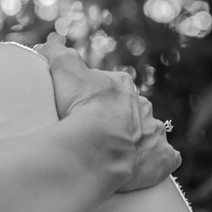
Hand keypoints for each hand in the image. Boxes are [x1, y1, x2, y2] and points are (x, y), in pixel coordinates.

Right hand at [36, 34, 180, 190]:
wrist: (98, 146)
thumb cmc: (81, 107)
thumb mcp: (64, 69)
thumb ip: (57, 53)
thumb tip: (45, 45)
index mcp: (122, 85)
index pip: (110, 86)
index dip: (95, 97)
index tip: (81, 109)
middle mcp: (143, 106)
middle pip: (131, 110)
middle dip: (118, 119)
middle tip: (96, 134)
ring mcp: (155, 133)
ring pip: (150, 132)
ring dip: (138, 139)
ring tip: (115, 153)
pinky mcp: (162, 158)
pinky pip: (167, 158)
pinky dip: (158, 161)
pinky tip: (144, 166)